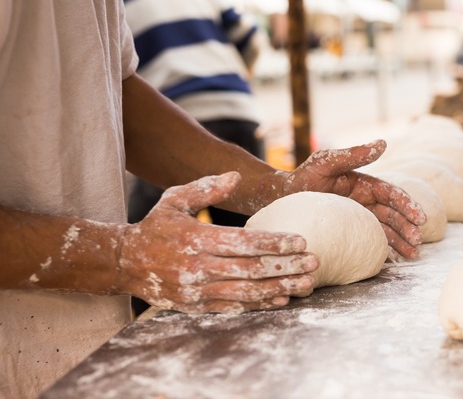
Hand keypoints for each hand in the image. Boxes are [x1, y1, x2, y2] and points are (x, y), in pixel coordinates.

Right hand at [117, 172, 317, 312]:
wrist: (125, 262)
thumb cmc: (156, 226)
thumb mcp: (175, 200)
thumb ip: (206, 188)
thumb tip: (236, 177)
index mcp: (195, 239)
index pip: (244, 242)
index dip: (275, 243)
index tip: (302, 241)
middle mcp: (197, 267)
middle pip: (251, 270)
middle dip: (286, 267)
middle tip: (315, 262)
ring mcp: (197, 291)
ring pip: (246, 292)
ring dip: (280, 289)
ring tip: (307, 284)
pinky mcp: (197, 306)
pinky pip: (234, 307)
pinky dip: (260, 305)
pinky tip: (282, 299)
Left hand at [283, 140, 426, 258]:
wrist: (280, 198)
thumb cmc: (303, 177)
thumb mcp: (326, 162)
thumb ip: (353, 154)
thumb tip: (383, 142)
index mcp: (364, 184)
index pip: (391, 195)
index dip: (407, 205)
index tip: (420, 218)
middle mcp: (365, 202)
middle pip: (393, 215)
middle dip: (408, 228)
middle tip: (418, 241)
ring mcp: (358, 219)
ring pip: (386, 231)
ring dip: (402, 242)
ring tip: (414, 255)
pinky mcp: (349, 234)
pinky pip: (370, 243)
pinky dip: (384, 251)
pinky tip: (395, 261)